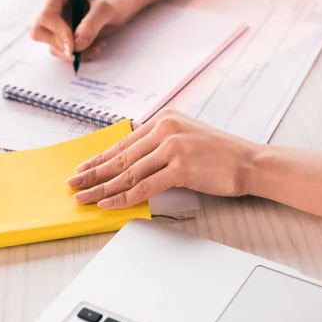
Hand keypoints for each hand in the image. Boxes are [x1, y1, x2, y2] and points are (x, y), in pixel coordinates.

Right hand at [30, 0, 136, 60]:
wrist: (125, 3)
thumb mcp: (107, 8)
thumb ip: (91, 25)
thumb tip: (76, 44)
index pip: (46, 16)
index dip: (58, 33)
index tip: (74, 46)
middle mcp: (55, 7)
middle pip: (40, 32)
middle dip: (61, 46)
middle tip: (82, 50)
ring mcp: (59, 22)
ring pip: (52, 46)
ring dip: (74, 53)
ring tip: (97, 46)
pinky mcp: (67, 35)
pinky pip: (65, 52)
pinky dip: (80, 55)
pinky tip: (96, 46)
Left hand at [66, 109, 260, 208]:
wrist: (248, 162)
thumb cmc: (218, 153)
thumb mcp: (186, 135)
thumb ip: (159, 141)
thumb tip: (131, 154)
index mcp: (164, 118)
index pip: (124, 142)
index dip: (100, 157)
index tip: (83, 169)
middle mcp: (165, 128)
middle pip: (121, 156)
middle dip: (94, 173)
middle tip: (73, 184)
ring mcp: (173, 147)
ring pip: (128, 172)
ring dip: (102, 188)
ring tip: (83, 197)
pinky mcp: (180, 167)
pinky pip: (145, 186)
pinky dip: (124, 197)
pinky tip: (108, 203)